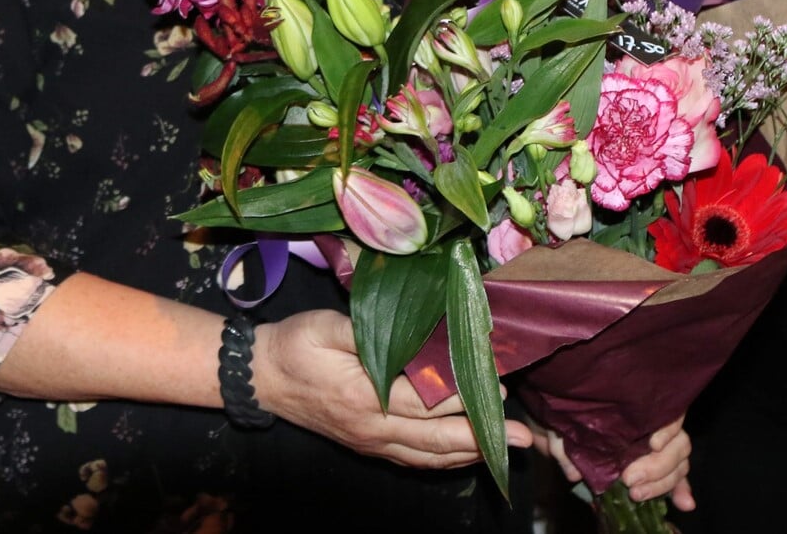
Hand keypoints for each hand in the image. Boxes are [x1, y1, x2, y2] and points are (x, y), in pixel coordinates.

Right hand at [255, 309, 535, 469]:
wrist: (263, 378)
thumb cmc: (295, 345)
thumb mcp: (325, 326)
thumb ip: (366, 332)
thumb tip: (412, 334)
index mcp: (363, 397)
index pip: (425, 403)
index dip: (464, 398)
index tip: (498, 387)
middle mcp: (371, 428)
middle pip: (436, 440)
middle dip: (483, 437)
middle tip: (523, 435)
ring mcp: (370, 442)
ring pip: (429, 456)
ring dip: (471, 453)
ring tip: (507, 448)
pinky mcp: (368, 446)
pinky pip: (415, 460)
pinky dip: (446, 459)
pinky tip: (467, 453)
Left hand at [537, 416, 694, 511]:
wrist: (564, 436)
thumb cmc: (567, 424)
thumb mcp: (560, 428)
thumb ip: (563, 445)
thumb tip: (575, 473)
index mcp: (637, 409)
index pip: (667, 413)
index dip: (667, 428)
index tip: (653, 444)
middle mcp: (655, 427)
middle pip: (678, 444)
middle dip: (657, 466)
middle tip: (629, 480)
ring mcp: (660, 450)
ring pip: (679, 464)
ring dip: (663, 483)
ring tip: (637, 495)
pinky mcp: (657, 471)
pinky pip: (677, 479)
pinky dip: (681, 491)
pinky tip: (684, 503)